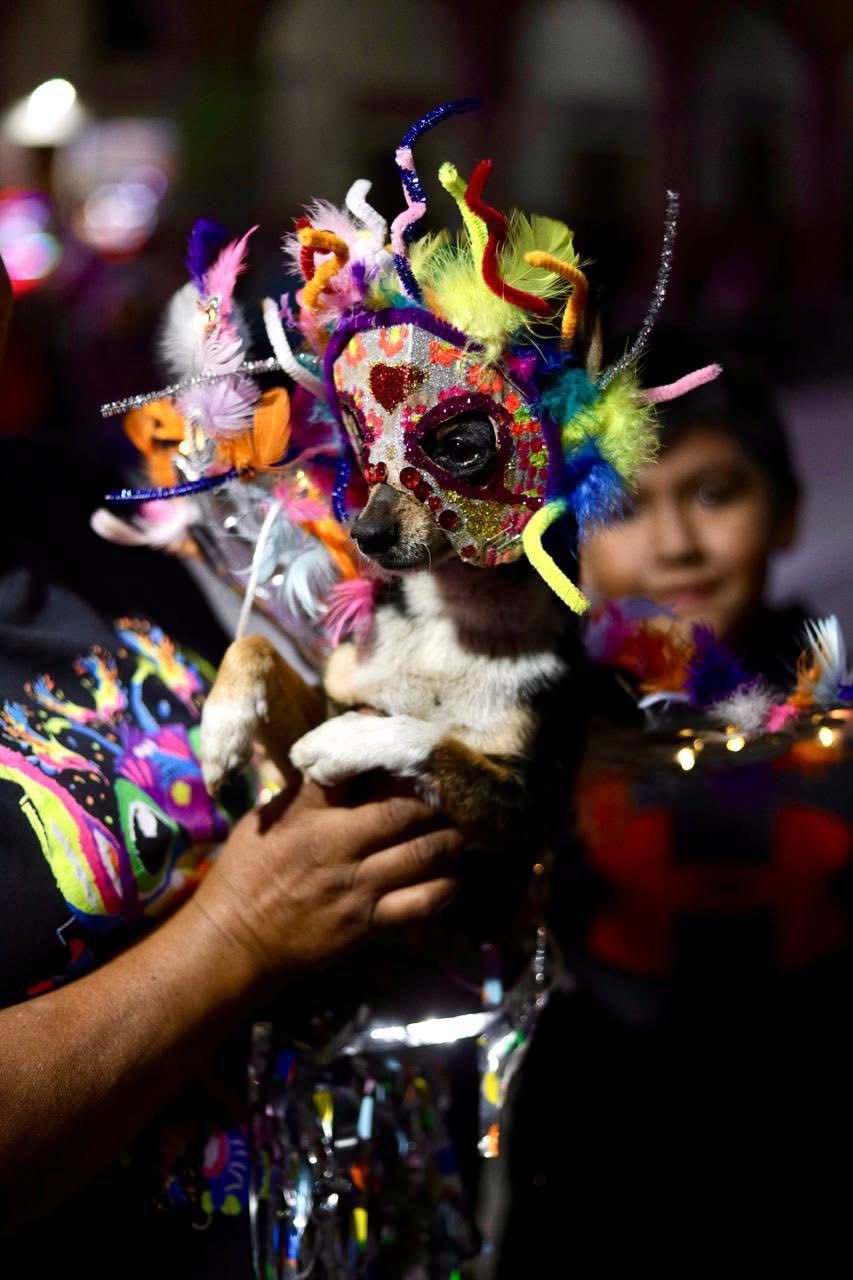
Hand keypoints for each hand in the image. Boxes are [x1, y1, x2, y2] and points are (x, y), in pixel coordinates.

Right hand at [190, 774, 461, 991]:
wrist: (235, 942)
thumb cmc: (245, 875)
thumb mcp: (265, 820)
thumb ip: (304, 793)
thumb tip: (338, 760)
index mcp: (307, 815)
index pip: (353, 770)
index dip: (390, 757)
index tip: (415, 748)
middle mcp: (337, 846)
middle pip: (403, 813)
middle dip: (435, 802)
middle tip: (453, 796)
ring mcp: (356, 887)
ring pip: (422, 856)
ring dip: (450, 841)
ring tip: (461, 833)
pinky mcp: (367, 924)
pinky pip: (420, 905)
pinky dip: (444, 889)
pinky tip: (452, 879)